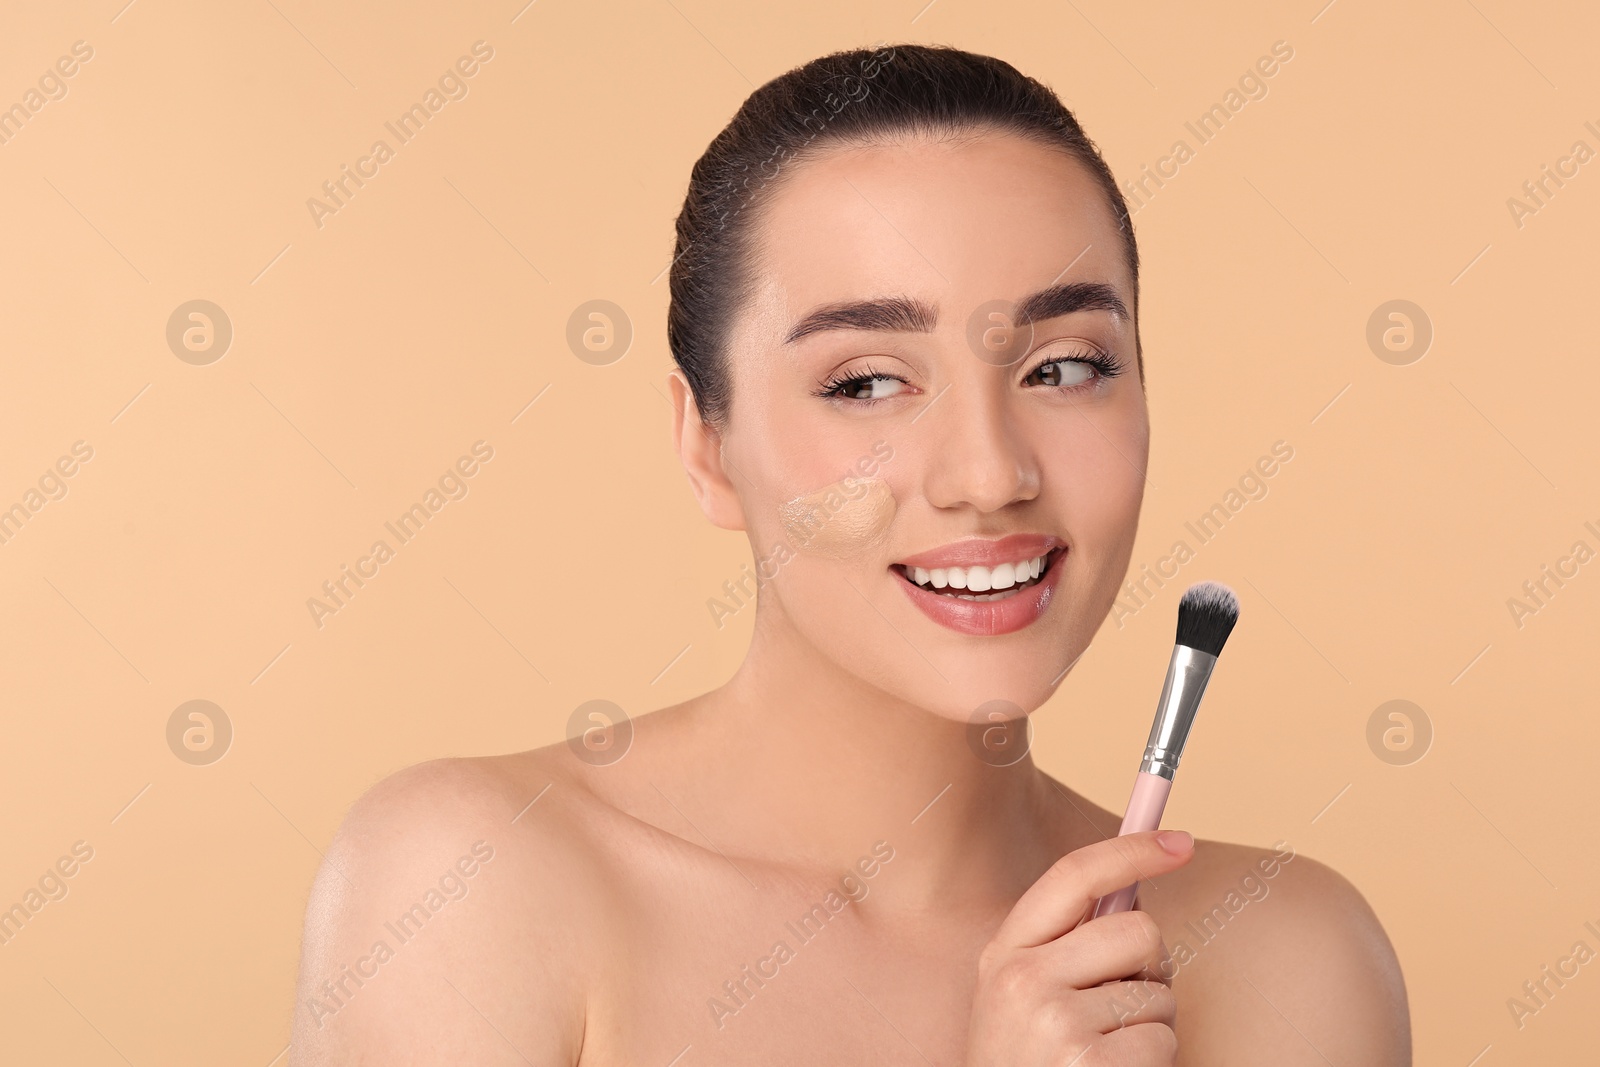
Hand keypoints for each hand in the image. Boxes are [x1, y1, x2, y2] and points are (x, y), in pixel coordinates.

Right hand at [962, 829, 1194, 1065]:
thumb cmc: (1027, 1064)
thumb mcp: (1020, 997)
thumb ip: (1064, 946)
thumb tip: (1135, 892)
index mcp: (1005, 953)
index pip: (1073, 876)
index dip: (1130, 850)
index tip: (1178, 842)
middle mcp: (1023, 980)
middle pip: (1137, 931)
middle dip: (1150, 967)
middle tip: (1123, 1005)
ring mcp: (1056, 1024)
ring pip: (1157, 994)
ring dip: (1151, 1026)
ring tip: (1106, 1054)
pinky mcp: (1090, 1066)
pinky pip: (1162, 1042)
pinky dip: (1153, 1065)